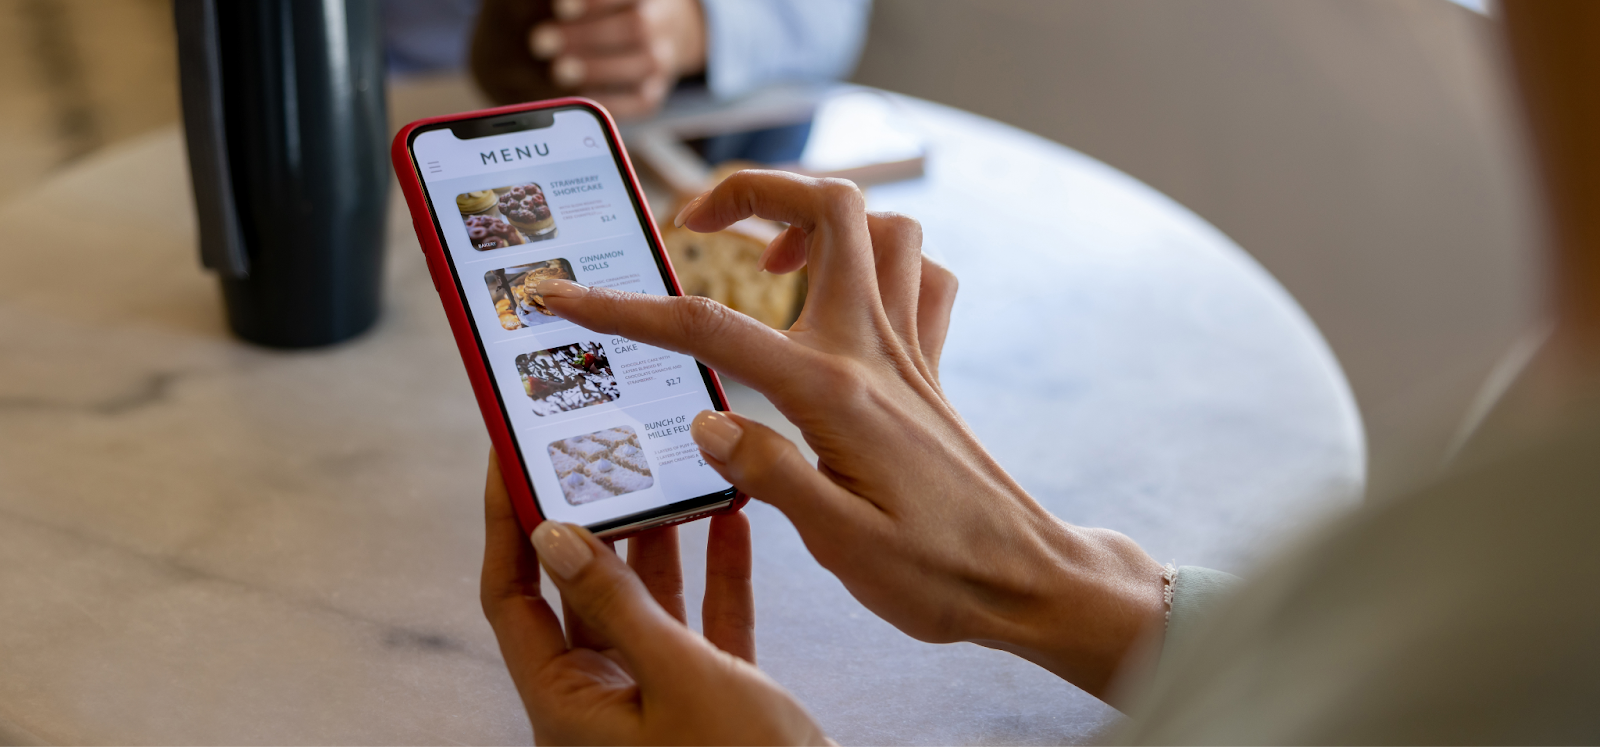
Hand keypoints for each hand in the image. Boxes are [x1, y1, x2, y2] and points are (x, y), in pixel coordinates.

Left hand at [481, 452, 829, 745]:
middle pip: (577, 592)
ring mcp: (655, 703)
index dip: (505, 525)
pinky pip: (702, 624)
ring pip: (644, 603)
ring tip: (667, 471)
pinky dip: (715, 576)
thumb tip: (553, 535)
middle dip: (592, 519)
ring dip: (659, 540)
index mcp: (568, 707)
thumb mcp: (681, 681)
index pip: (513, 597)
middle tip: (600, 451)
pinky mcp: (710, 702)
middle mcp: (602, 703)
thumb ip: (619, 605)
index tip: (509, 457)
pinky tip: (730, 523)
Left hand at [528, 0, 706, 117]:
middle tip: (541, 43)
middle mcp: (659, 25)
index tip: (560, 9)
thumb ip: (579, 9)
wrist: (657, 36)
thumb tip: (554, 11)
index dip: (596, 4)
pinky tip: (580, 97)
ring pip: (642, 65)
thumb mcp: (604, 4)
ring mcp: (662, 62)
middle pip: (634, 29)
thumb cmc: (611, 13)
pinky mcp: (654, 94)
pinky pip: (640, 101)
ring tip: (558, 71)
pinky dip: (611, 101)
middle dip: (585, 37)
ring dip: (597, 69)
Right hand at [533, 171, 1168, 699]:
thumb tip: (704, 420)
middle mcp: (875, 351)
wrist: (1027, 581)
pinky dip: (882, 262)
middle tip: (698, 224)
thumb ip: (771, 474)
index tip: (563, 296)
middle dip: (755, 187)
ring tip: (767, 262)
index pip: (710, 327)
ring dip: (819, 217)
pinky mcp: (930, 367)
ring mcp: (909, 351)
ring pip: (882, 226)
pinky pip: (920, 275)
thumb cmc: (936, 574)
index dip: (625, 307)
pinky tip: (841, 303)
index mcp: (834, 393)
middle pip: (829, 208)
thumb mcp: (841, 545)